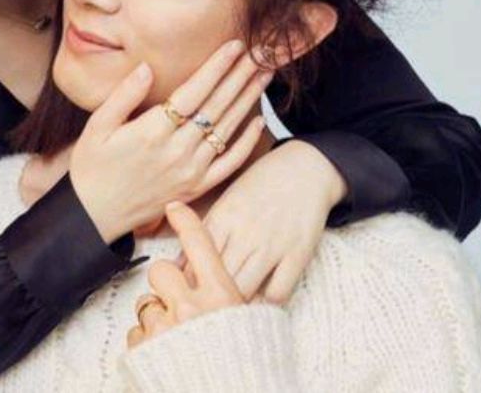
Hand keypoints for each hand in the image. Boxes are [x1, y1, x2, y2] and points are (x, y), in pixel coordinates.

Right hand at [69, 41, 272, 243]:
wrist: (94, 216)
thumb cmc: (92, 167)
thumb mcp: (97, 126)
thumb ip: (124, 95)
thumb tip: (146, 67)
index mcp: (152, 131)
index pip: (194, 91)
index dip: (216, 67)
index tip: (234, 46)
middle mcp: (176, 150)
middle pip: (216, 105)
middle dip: (239, 75)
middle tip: (259, 53)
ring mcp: (190, 170)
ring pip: (227, 128)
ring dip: (247, 100)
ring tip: (264, 75)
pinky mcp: (196, 187)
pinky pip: (229, 163)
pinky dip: (247, 142)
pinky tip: (259, 121)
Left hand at [126, 201, 243, 348]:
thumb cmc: (246, 369)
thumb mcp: (254, 325)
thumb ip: (232, 298)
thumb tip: (219, 282)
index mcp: (221, 297)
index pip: (199, 243)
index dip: (185, 220)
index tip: (175, 208)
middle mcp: (191, 309)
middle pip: (161, 270)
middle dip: (166, 281)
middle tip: (178, 299)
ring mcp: (165, 331)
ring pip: (145, 304)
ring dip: (157, 317)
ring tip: (177, 337)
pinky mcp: (145, 354)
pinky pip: (136, 335)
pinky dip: (147, 344)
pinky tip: (165, 354)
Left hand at [179, 139, 347, 303]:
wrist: (305, 169)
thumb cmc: (260, 185)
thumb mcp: (226, 201)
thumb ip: (203, 231)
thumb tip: (176, 264)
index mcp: (223, 216)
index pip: (193, 259)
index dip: (184, 282)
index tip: (181, 294)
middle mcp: (245, 232)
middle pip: (215, 279)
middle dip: (204, 299)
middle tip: (200, 311)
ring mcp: (272, 245)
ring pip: (243, 290)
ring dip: (232, 305)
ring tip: (225, 313)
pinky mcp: (298, 255)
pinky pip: (277, 293)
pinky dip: (264, 305)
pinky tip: (257, 304)